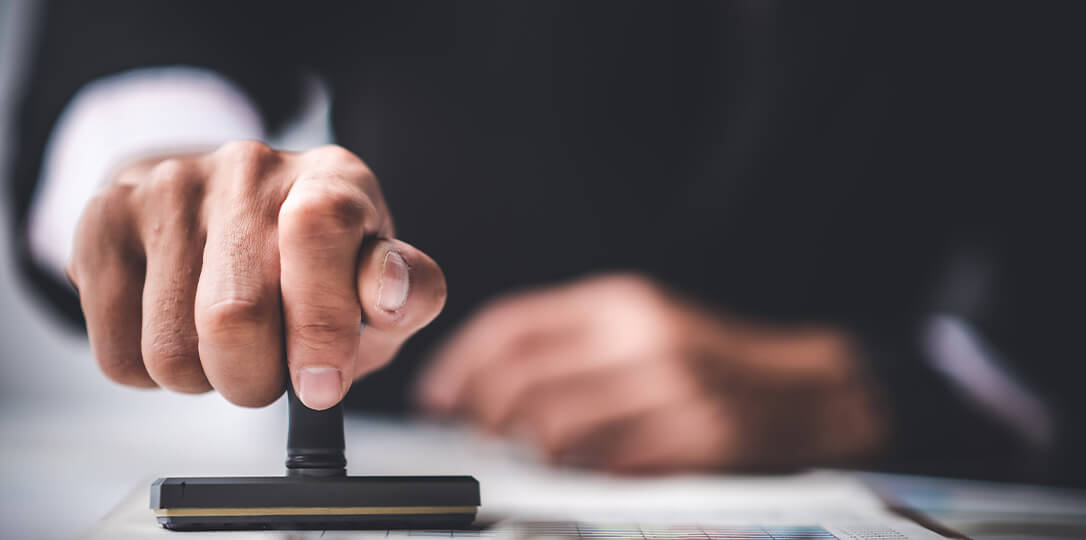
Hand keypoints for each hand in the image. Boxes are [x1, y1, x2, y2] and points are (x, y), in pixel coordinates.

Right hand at [69, 141, 445, 409]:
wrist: (222, 206)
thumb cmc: (316, 261)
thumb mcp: (381, 280)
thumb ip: (408, 294)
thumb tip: (391, 294)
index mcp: (331, 178)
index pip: (319, 229)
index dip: (320, 322)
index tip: (321, 385)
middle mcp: (248, 168)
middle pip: (233, 316)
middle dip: (259, 380)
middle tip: (273, 371)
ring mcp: (168, 187)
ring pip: (171, 353)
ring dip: (207, 381)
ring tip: (227, 343)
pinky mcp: (104, 220)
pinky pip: (120, 356)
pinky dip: (155, 377)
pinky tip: (180, 331)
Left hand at [416, 273, 885, 471]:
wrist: (802, 389)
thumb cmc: (708, 359)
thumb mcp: (640, 323)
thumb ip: (569, 341)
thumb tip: (484, 380)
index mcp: (622, 301)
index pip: (514, 325)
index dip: (461, 363)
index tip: (435, 393)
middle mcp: (642, 336)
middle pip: (523, 379)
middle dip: (481, 414)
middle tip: (469, 433)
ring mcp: (671, 388)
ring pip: (555, 429)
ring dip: (525, 448)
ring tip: (521, 452)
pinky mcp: (695, 438)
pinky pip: (606, 465)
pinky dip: (576, 472)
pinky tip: (575, 468)